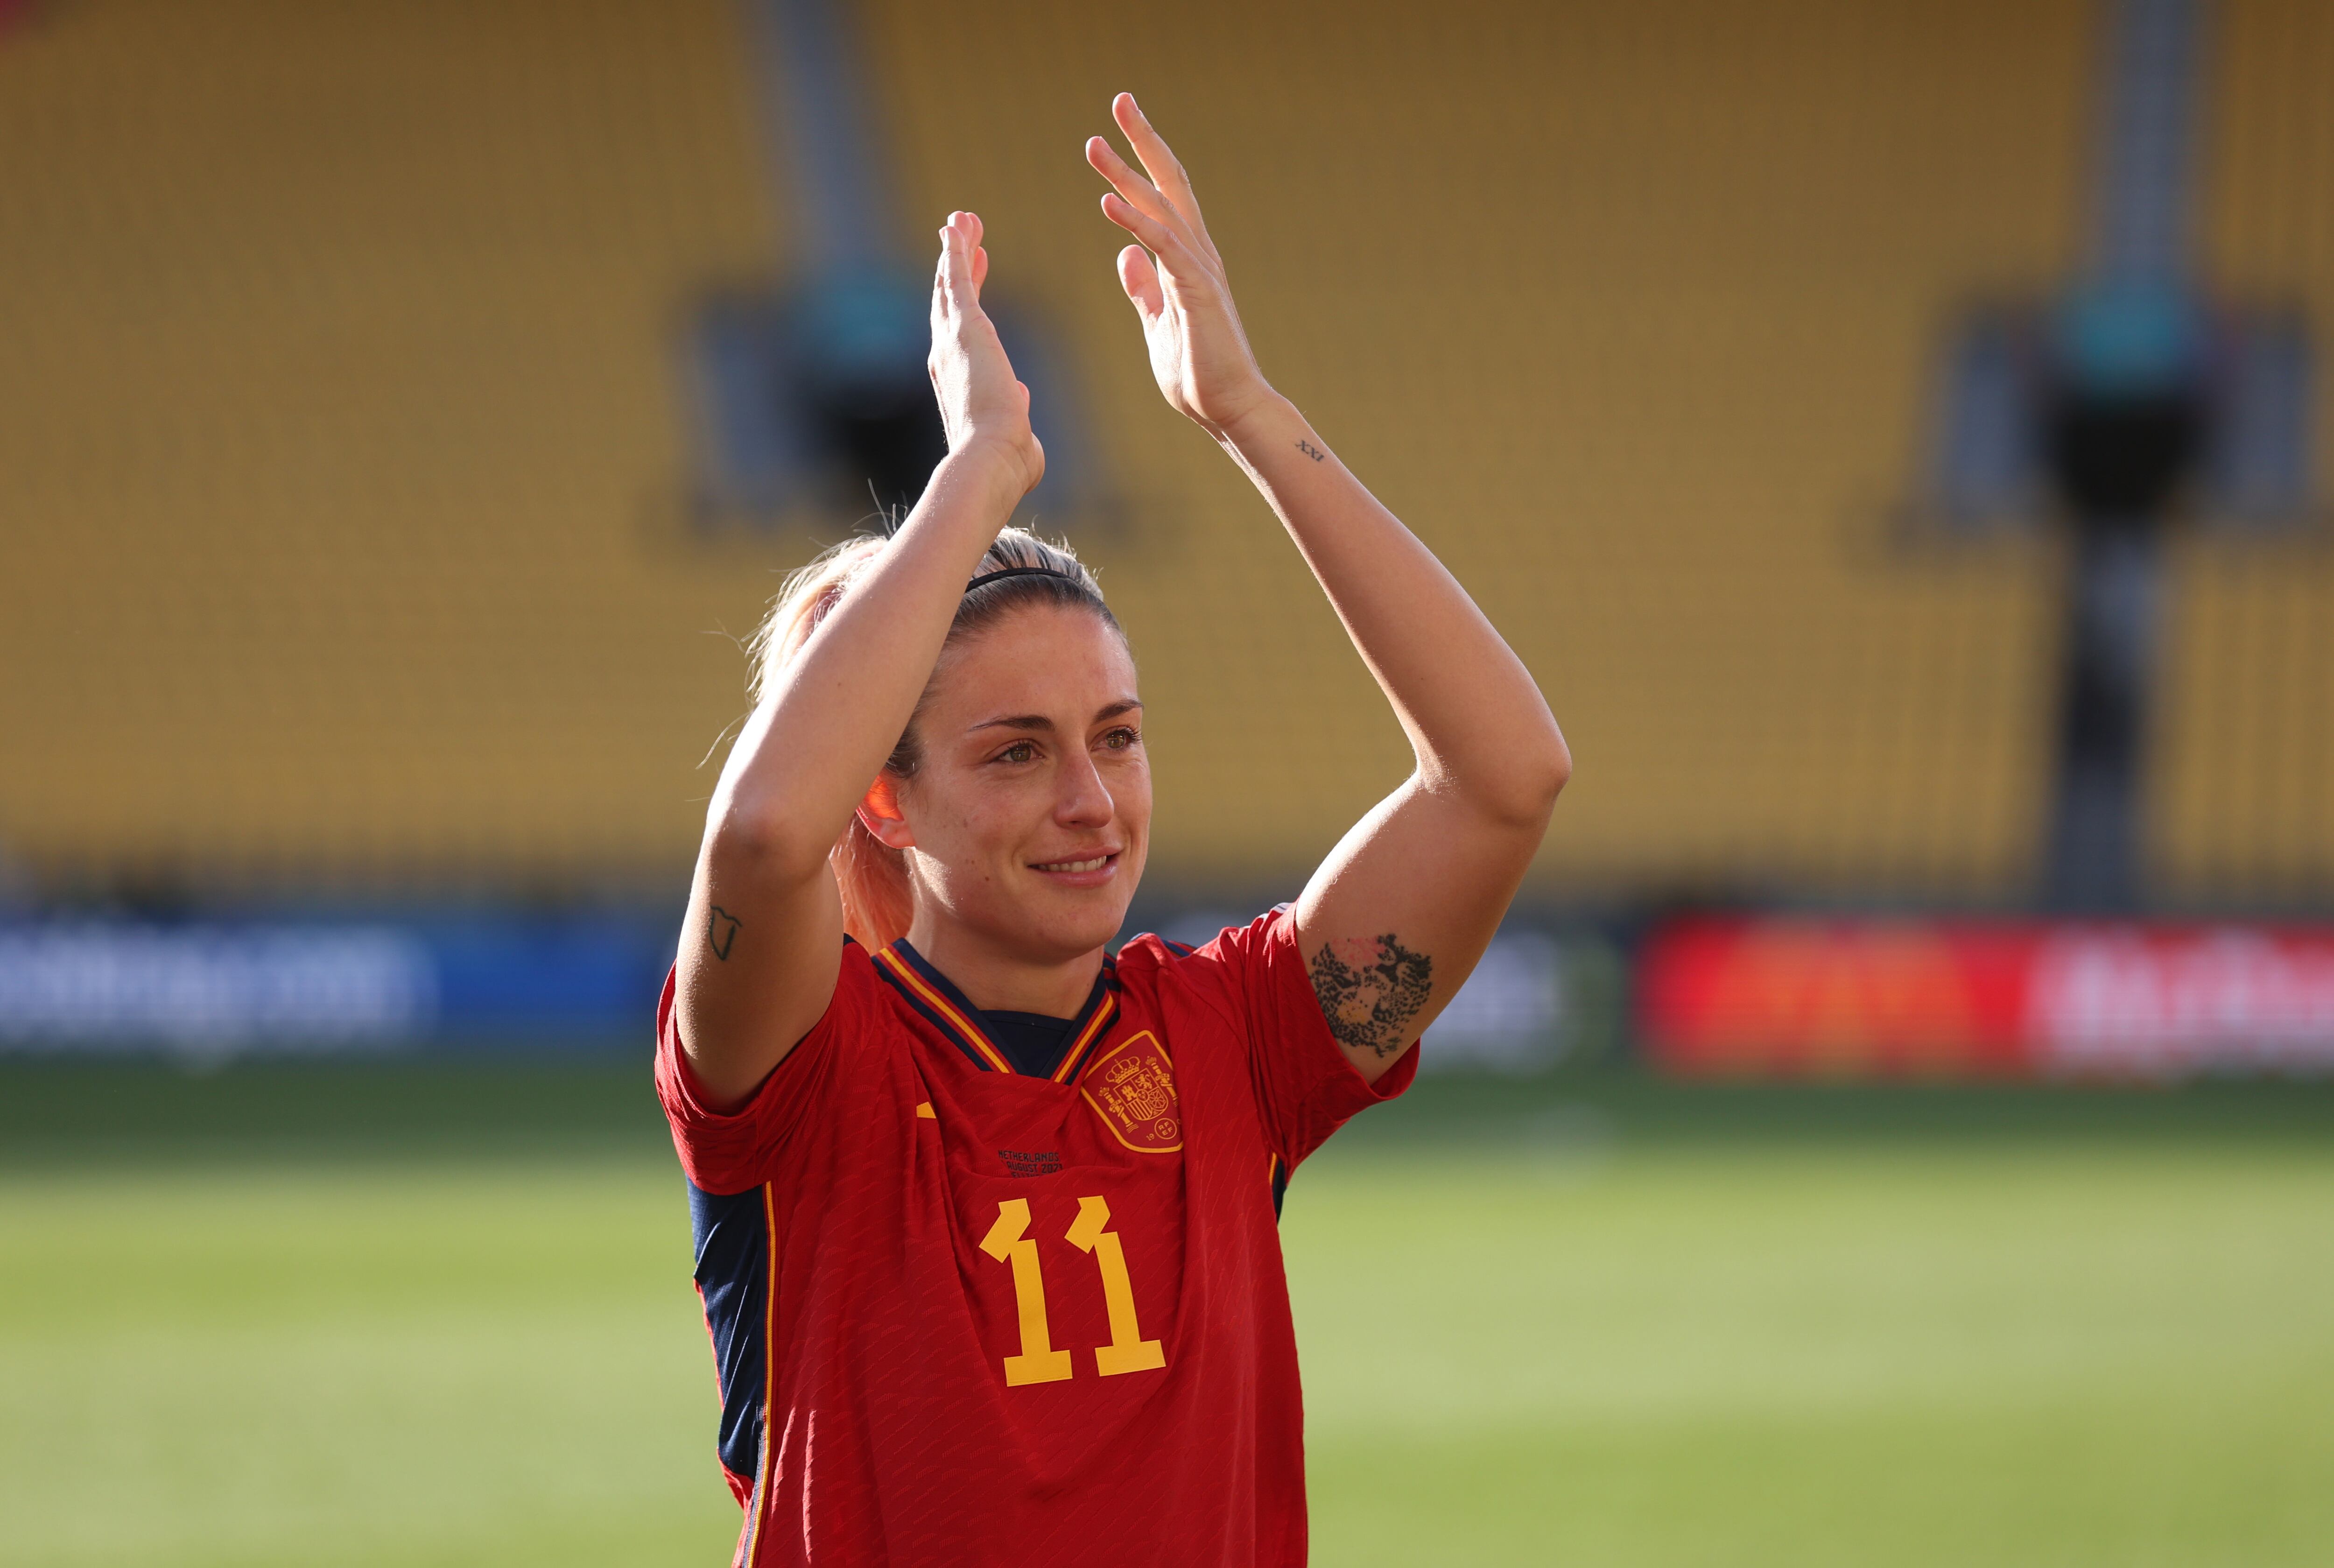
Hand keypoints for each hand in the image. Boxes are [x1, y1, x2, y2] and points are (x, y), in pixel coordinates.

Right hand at [928, 210, 1043, 495]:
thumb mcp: (1017, 433)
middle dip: (956, 266)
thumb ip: (1017, 414)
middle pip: (948, 301)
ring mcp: (950, 342)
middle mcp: (945, 359)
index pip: (960, 333)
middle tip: (960, 235)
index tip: (976, 274)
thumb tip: (1021, 397)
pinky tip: (957, 228)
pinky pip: (955, 280)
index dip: (965, 300)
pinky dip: (955, 252)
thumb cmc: (1007, 464)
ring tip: (961, 219)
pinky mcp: (963, 329)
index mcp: (958, 384)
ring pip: (950, 285)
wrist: (990, 462)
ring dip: (955, 250)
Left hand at [1087, 94, 1275, 438]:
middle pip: (1169, 184)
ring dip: (1126, 174)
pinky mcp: (1197, 293)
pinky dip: (1135, 221)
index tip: (1116, 131)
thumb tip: (1124, 256)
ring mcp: (1199, 271)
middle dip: (1143, 141)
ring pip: (1162, 207)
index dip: (1141, 161)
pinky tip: (1107, 201)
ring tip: (1095, 144)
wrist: (1230, 410)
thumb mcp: (1158, 325)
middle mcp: (1197, 255)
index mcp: (1186, 261)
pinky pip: (1162, 247)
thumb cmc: (1199, 374)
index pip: (1163, 197)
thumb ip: (1144, 290)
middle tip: (1120, 101)